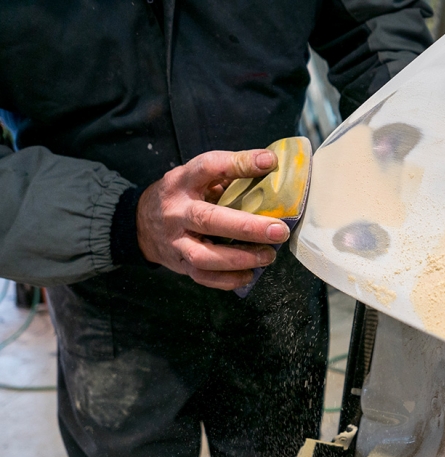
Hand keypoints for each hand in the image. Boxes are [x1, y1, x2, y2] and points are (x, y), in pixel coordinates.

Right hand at [136, 149, 289, 289]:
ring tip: (268, 255)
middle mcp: (177, 211)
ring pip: (204, 256)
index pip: (209, 167)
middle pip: (209, 219)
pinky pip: (203, 277)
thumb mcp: (196, 177)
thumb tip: (270, 167)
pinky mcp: (179, 264)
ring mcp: (176, 241)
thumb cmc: (181, 196)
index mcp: (183, 182)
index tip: (268, 162)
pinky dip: (228, 279)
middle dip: (247, 227)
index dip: (239, 163)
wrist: (140, 223)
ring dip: (240, 258)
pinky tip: (250, 273)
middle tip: (278, 230)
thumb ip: (227, 174)